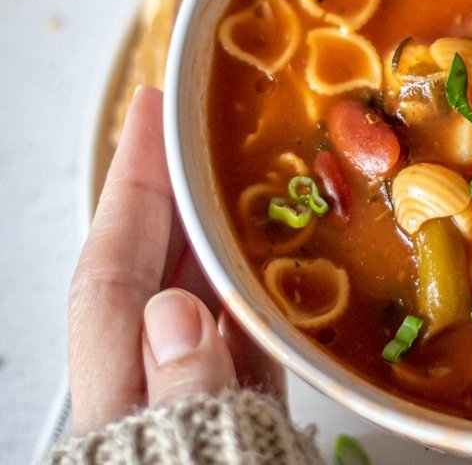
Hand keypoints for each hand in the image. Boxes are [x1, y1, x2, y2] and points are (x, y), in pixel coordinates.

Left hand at [68, 87, 282, 434]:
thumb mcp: (193, 447)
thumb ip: (185, 386)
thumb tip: (182, 316)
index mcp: (122, 394)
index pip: (115, 267)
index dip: (133, 182)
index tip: (148, 113)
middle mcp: (151, 384)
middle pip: (148, 266)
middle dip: (164, 187)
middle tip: (188, 121)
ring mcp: (197, 395)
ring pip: (197, 292)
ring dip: (213, 227)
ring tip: (240, 169)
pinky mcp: (238, 413)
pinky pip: (243, 332)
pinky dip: (256, 286)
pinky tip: (283, 257)